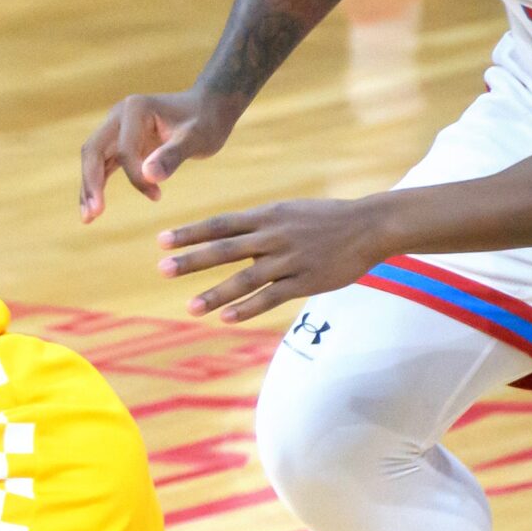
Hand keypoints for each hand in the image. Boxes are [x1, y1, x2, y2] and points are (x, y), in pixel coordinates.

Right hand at [78, 90, 243, 221]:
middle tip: (92, 215)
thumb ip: (172, 155)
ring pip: (93, 159)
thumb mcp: (196, 138)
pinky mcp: (119, 141)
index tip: (157, 196)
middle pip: (93, 150)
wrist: (208, 109)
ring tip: (87, 218)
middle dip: (91, 183)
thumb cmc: (206, 121)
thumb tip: (148, 176)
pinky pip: (102, 164)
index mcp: (135, 109)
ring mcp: (116, 127)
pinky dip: (97, 185)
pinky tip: (95, 208)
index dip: (135, 177)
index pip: (125, 150)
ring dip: (89, 187)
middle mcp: (119, 115)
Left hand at [158, 195, 385, 322]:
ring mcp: (289, 260)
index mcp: (267, 216)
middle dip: (192, 260)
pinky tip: (227, 319)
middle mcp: (273, 236)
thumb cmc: (326, 218)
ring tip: (191, 308)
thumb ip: (258, 225)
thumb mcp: (288, 211)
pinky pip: (272, 297)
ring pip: (246, 279)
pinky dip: (249, 308)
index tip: (162, 240)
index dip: (190, 233)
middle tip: (162, 269)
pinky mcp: (305, 281)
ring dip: (216, 294)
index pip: (221, 224)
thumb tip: (227, 236)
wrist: (369, 225)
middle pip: (225, 249)